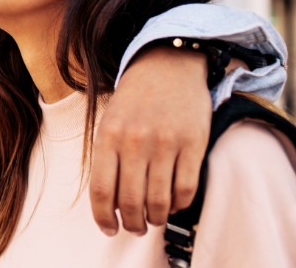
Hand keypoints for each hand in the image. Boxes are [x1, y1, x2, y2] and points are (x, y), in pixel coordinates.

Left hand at [90, 46, 209, 235]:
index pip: (102, 191)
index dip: (104, 217)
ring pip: (159, 201)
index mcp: (108, 136)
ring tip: (153, 219)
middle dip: (132, 224)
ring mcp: (166, 143)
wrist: (167, 66)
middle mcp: (135, 141)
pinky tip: (172, 202)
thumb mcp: (109, 123)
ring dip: (155, 219)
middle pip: (131, 202)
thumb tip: (109, 204)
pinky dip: (178, 204)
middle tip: (135, 227)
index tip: (109, 228)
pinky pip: (186, 189)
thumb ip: (107, 159)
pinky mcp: (194, 144)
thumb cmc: (134, 100)